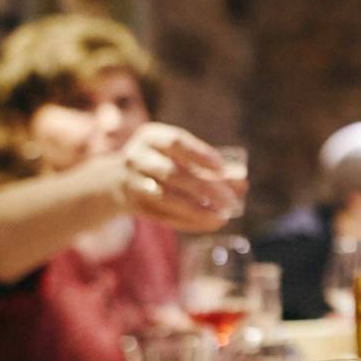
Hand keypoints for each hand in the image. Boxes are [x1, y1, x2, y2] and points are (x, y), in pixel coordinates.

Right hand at [119, 123, 244, 231]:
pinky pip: (163, 216)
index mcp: (151, 137)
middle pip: (172, 173)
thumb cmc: (163, 162)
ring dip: (196, 210)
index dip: (199, 154)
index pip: (176, 142)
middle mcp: (137, 157)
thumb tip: (243, 184)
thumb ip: (211, 168)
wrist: (118, 179)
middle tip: (230, 201)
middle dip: (205, 188)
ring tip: (222, 218)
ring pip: (165, 198)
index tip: (221, 168)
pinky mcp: (135, 206)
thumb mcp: (180, 156)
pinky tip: (209, 224)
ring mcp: (133, 182)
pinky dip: (188, 221)